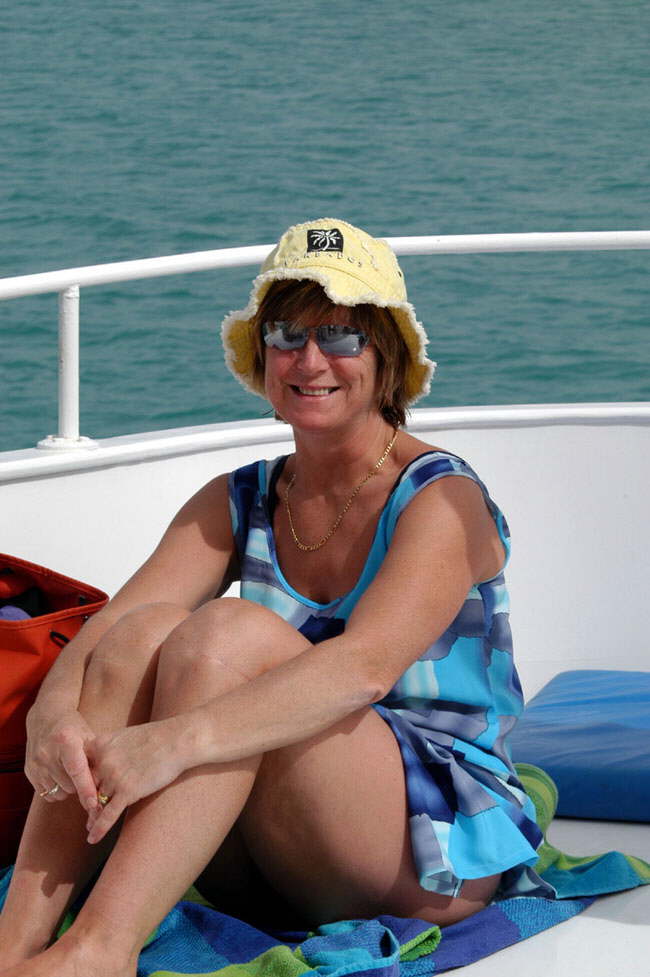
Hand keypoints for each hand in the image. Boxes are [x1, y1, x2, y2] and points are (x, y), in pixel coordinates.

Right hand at [25, 706, 98, 813]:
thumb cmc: (73, 727)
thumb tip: (107, 786)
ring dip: (69, 789)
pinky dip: (57, 791)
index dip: (86, 789)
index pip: (77, 771)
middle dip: (81, 787)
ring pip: (58, 793)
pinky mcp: (28, 771)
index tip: (94, 805)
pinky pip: (46, 794)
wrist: (46, 716)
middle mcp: (47, 753)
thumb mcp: (88, 736)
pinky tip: (61, 776)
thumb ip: (95, 758)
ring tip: (73, 774)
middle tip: (87, 777)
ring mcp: (35, 763)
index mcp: (65, 740)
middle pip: (69, 786)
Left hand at [84, 717, 186, 843]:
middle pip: (87, 787)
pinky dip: (99, 829)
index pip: (81, 767)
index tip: (81, 788)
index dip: (80, 780)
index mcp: (99, 744)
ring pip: (97, 802)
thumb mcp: (124, 736)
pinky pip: (108, 815)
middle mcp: (103, 761)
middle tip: (87, 810)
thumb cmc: (155, 737)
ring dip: (92, 817)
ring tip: (89, 827)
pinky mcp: (128, 791)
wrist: (177, 741)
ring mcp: (114, 777)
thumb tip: (102, 760)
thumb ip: (108, 748)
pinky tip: (92, 839)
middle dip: (86, 800)